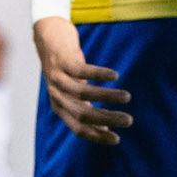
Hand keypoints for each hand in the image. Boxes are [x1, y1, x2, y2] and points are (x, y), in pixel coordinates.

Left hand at [33, 16, 131, 144]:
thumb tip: (105, 128)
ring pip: (83, 93)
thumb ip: (85, 107)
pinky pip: (82, 71)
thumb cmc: (66, 68)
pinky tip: (115, 76)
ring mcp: (58, 78)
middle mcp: (57, 95)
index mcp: (60, 107)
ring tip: (127, 97)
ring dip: (107, 96)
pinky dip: (99, 75)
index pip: (78, 128)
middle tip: (128, 121)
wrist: (48, 37)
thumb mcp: (73, 91)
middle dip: (107, 119)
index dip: (97, 136)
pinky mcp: (63, 61)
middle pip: (82, 113)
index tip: (117, 139)